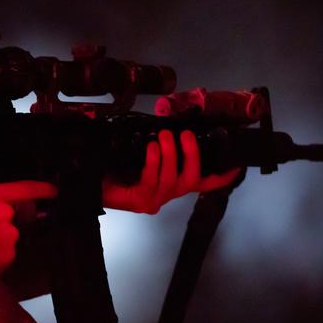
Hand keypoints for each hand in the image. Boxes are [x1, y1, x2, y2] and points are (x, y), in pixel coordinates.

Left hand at [102, 129, 243, 213]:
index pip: (202, 183)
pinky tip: (152, 148)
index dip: (221, 176)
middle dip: (193, 155)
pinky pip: (153, 181)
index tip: (236, 164)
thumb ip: (157, 142)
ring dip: (172, 154)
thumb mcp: (139, 152)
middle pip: (193, 180)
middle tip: (185, 135)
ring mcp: (154, 200)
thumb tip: (167, 122)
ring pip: (174, 179)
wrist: (87, 183)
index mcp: (170, 183)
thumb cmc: (113, 168)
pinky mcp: (140, 201)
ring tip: (165, 136)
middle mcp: (166, 194)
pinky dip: (154, 162)